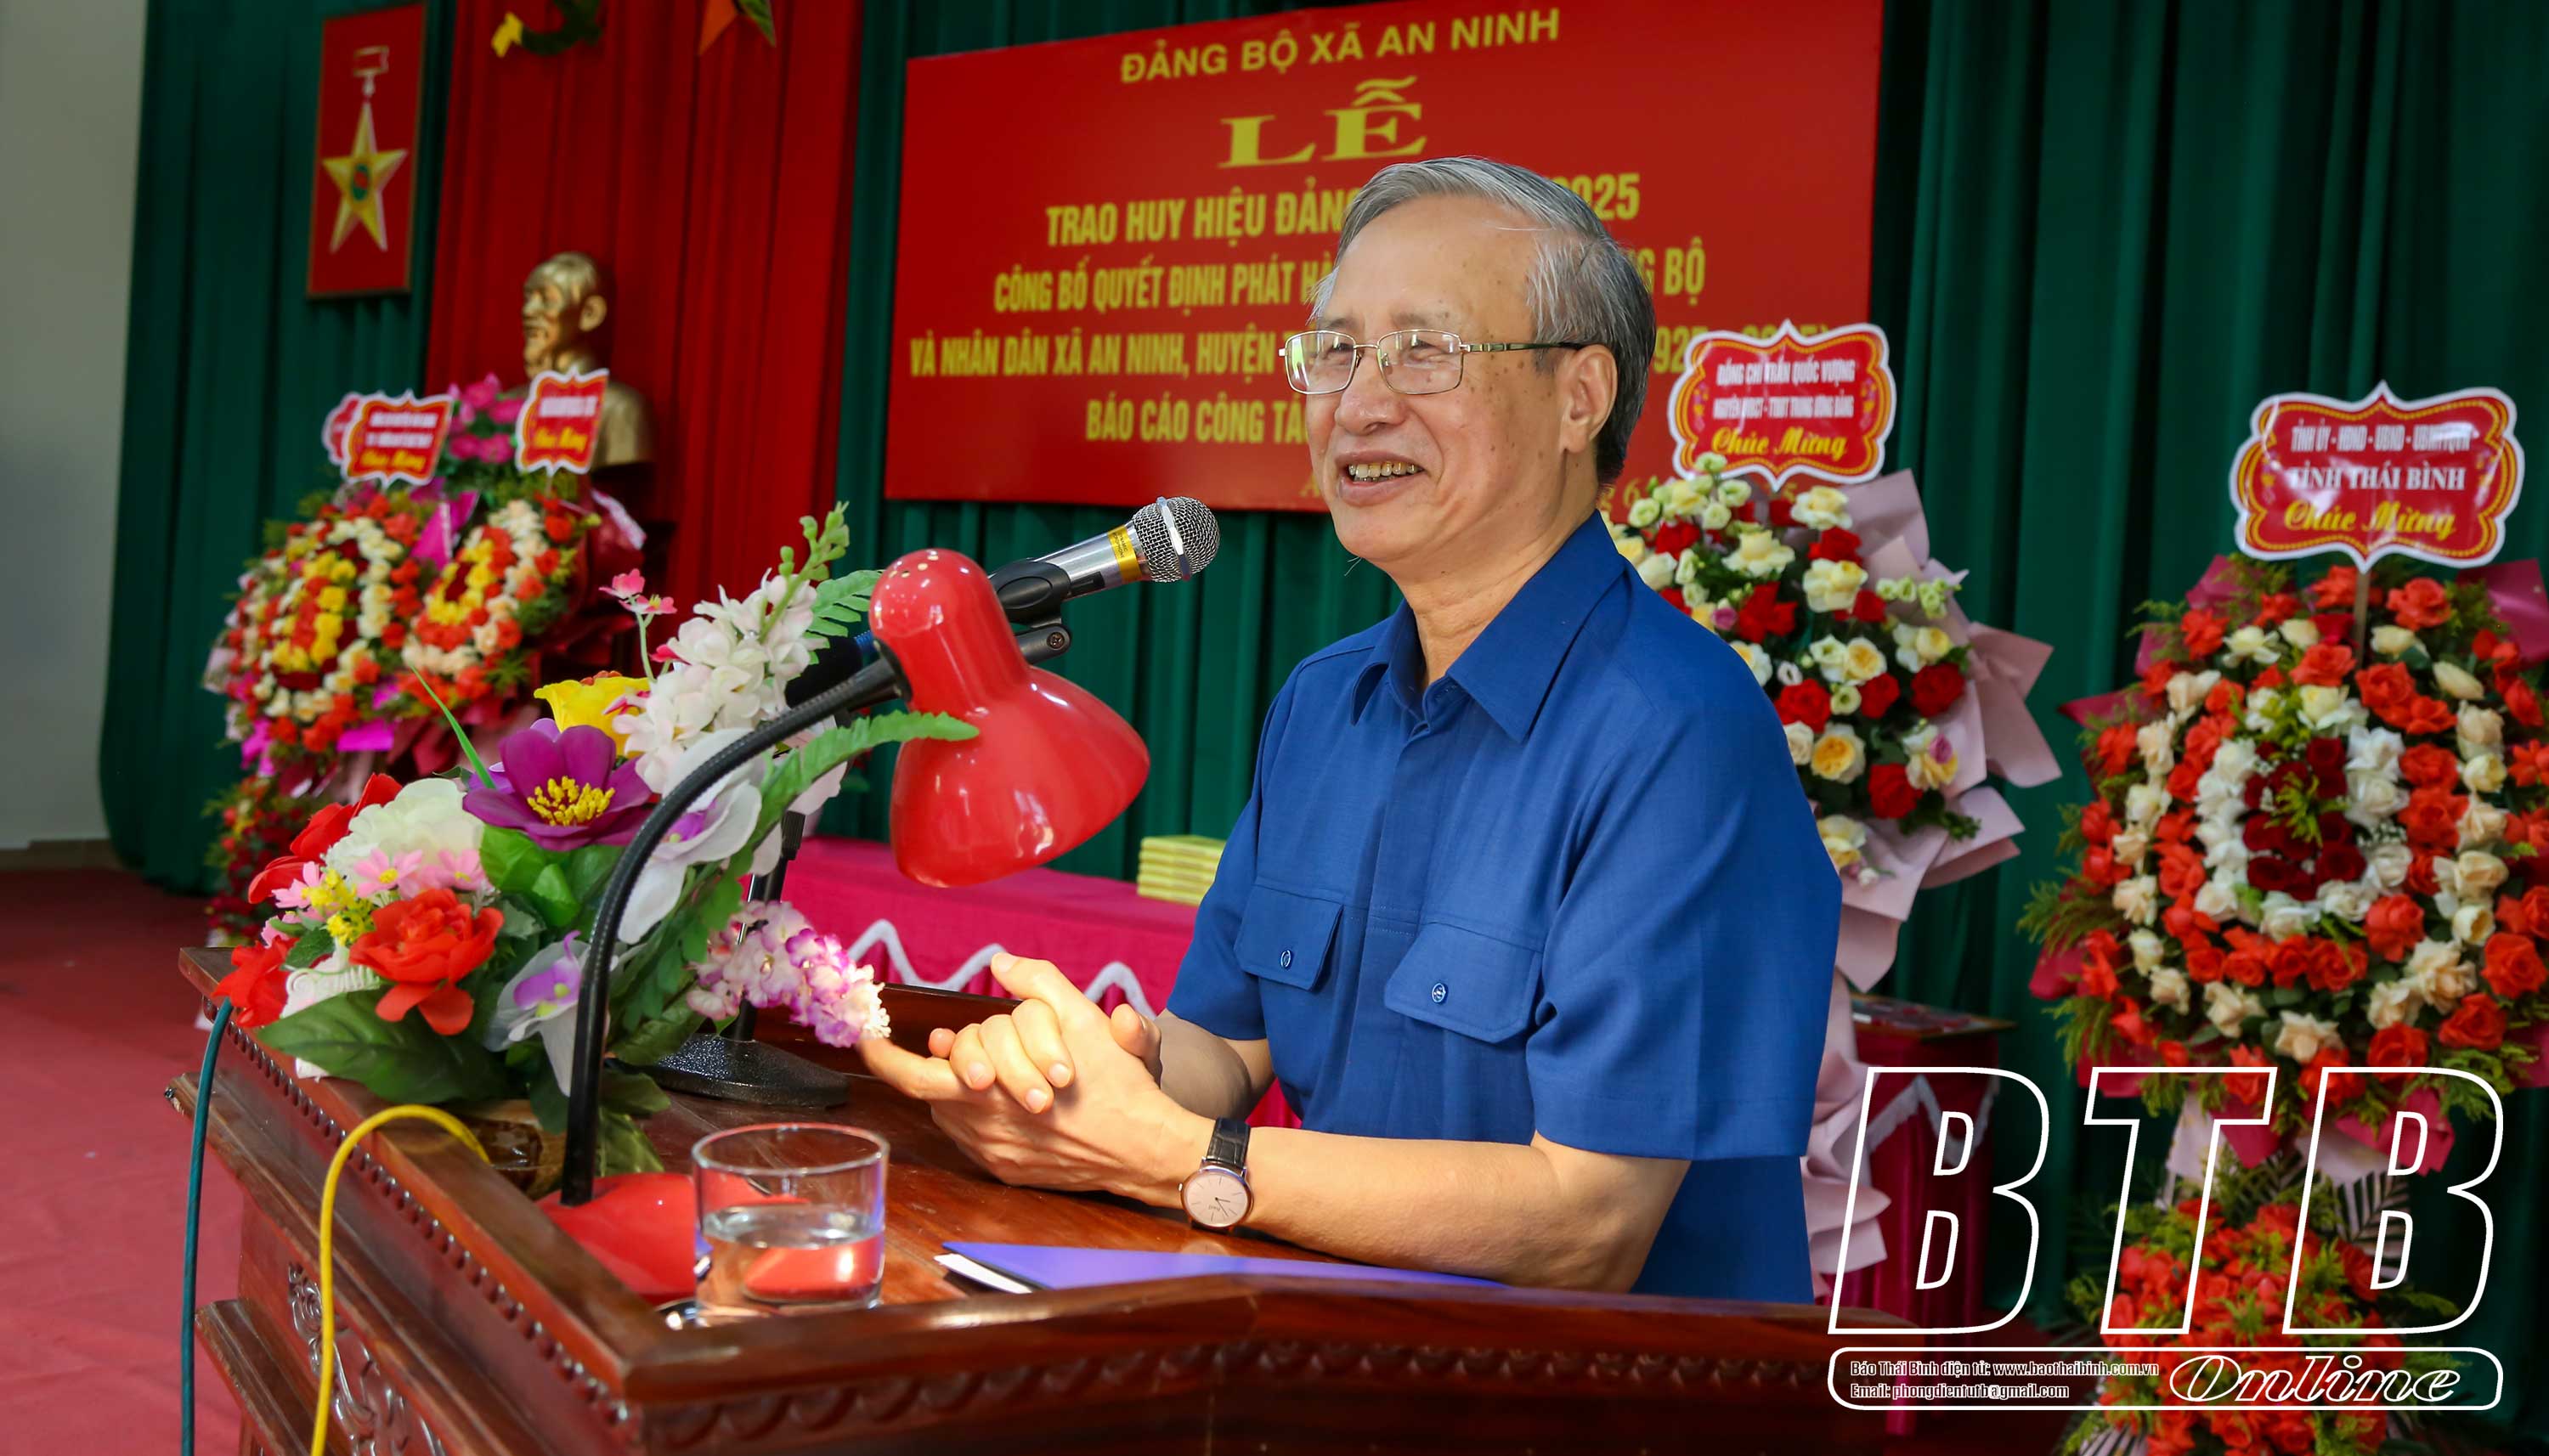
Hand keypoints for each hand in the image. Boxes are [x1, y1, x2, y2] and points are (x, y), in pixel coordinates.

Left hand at [857, 954, 1203, 1201]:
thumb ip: (1040, 984)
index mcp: (990, 1090)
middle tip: (949, 1041)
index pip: (915, 1075)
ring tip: (986, 1069)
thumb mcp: (1084, 1019)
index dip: (884, 1057)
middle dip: (941, 1059)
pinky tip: (1002, 1097)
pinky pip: (972, 1137)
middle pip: (931, 1089)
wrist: (1143, 1149)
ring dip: (958, 1085)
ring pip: (951, 1110)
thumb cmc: (1116, 1084)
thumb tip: (1001, 964)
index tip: (866, 1037)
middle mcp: (982, 1127)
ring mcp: (992, 1154)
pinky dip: (976, 1112)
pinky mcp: (1007, 1171)